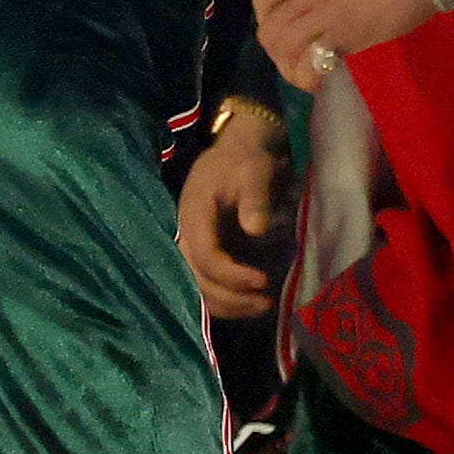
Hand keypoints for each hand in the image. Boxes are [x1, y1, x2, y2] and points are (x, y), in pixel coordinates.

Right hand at [180, 101, 289, 321]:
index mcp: (194, 214)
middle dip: (229, 297)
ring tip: (262, 305)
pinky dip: (228, 298)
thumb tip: (256, 230)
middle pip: (196, 278)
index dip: (230, 275)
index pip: (204, 255)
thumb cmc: (248, 160)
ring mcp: (195, 244)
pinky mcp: (207, 250)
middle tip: (266, 302)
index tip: (262, 280)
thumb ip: (255, 199)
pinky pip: (209, 282)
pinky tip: (252, 301)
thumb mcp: (255, 172)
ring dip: (228, 303)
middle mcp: (187, 233)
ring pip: (199, 286)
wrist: (241, 148)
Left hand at [250, 0, 444, 92]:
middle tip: (294, 61)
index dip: (265, 19)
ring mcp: (325, 15)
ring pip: (284, 46)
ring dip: (289, 67)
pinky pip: (313, 61)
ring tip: (305, 75)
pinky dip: (310, 76)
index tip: (281, 29)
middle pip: (269, 29)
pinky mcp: (347, 35)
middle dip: (275, 51)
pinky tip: (320, 82)